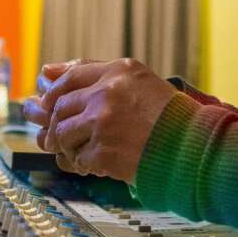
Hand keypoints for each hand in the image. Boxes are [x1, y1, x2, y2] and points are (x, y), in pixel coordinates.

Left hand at [28, 57, 175, 183]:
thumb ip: (94, 73)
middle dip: (56, 125)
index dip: (54, 93)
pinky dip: (82, 165)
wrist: (194, 147)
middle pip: (61, 107)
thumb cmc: (169, 116)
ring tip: (83, 153)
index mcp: (119, 71)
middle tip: (59, 138)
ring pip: (63, 134)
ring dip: (68, 147)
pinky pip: (77, 159)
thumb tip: (44, 72)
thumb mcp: (138, 82)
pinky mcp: (103, 151)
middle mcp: (108, 92)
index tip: (47, 105)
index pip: (70, 77)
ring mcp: (104, 122)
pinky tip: (97, 165)